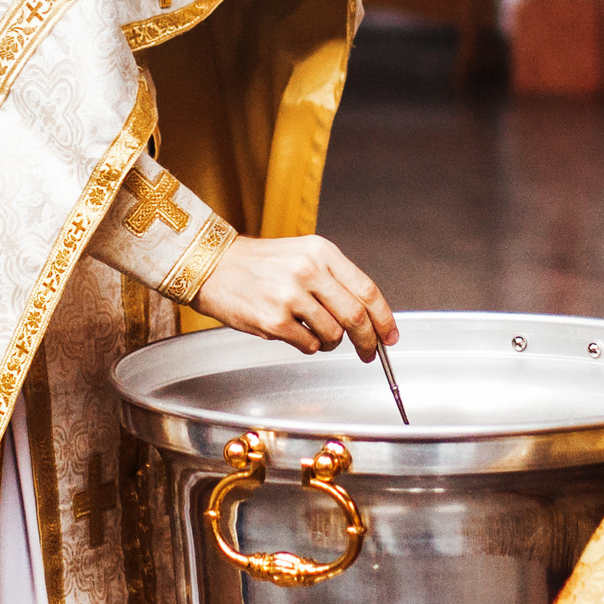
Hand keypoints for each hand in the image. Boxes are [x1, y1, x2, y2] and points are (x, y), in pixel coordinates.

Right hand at [191, 235, 399, 360]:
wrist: (215, 267)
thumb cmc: (261, 265)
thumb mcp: (303, 255)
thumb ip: (335, 280)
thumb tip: (368, 316)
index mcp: (321, 252)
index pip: (367, 289)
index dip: (384, 317)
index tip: (389, 335)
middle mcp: (309, 270)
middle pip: (356, 316)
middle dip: (368, 340)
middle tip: (368, 352)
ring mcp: (291, 296)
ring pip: (334, 334)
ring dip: (332, 343)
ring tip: (317, 334)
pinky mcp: (274, 320)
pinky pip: (309, 345)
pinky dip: (309, 346)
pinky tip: (295, 333)